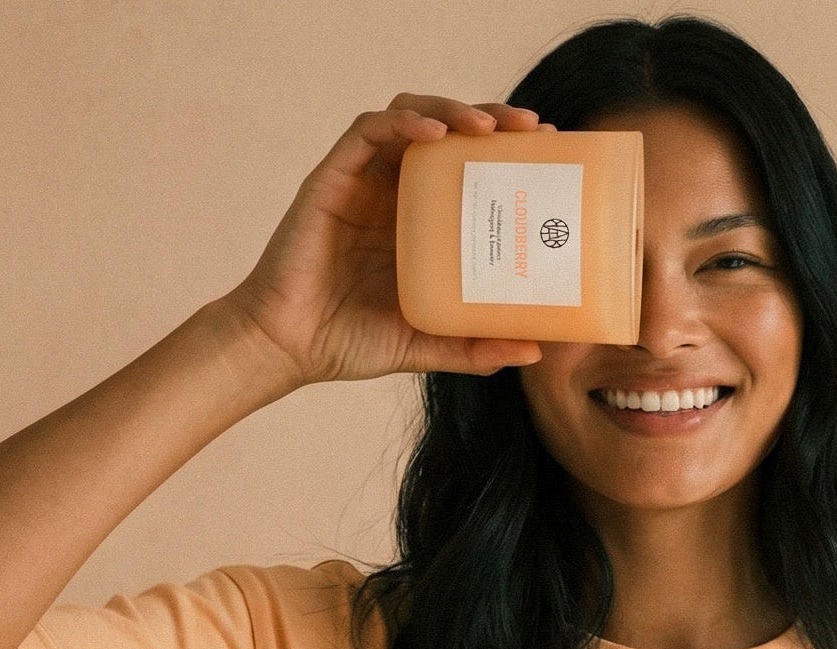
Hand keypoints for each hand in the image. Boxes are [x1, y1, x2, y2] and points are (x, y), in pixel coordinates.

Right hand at [219, 94, 554, 387]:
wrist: (290, 348)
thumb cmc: (350, 342)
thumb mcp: (428, 345)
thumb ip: (476, 347)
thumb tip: (537, 350)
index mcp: (418, 222)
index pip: (468, 166)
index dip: (506, 151)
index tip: (546, 150)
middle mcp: (393, 193)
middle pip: (447, 132)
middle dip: (492, 119)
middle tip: (533, 128)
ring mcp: (362, 182)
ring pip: (410, 118)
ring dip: (452, 111)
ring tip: (489, 127)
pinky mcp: (332, 179)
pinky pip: (368, 131)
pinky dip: (404, 124)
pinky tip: (436, 134)